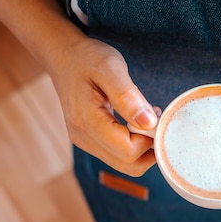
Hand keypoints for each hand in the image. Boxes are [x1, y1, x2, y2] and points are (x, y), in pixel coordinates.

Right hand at [47, 35, 158, 175]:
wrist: (63, 56)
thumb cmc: (87, 58)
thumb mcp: (110, 68)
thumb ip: (128, 97)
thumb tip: (149, 123)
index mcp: (87, 123)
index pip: (128, 151)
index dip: (150, 139)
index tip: (157, 116)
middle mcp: (84, 139)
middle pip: (129, 165)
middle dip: (150, 147)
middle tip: (156, 118)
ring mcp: (85, 142)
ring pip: (125, 164)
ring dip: (143, 146)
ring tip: (146, 116)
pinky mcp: (90, 141)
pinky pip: (118, 154)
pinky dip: (134, 143)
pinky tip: (136, 120)